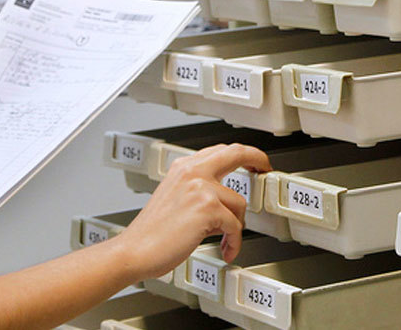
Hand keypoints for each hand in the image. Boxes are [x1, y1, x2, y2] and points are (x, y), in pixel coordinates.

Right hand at [111, 143, 270, 281]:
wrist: (135, 250)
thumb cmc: (152, 232)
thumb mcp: (173, 198)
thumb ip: (198, 191)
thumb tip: (226, 202)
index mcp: (182, 168)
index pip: (219, 150)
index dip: (242, 153)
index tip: (254, 160)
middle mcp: (191, 171)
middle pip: (236, 153)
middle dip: (257, 158)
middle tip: (265, 169)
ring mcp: (200, 187)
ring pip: (238, 203)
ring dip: (235, 226)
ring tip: (223, 239)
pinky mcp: (207, 208)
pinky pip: (235, 226)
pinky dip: (233, 242)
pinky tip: (225, 250)